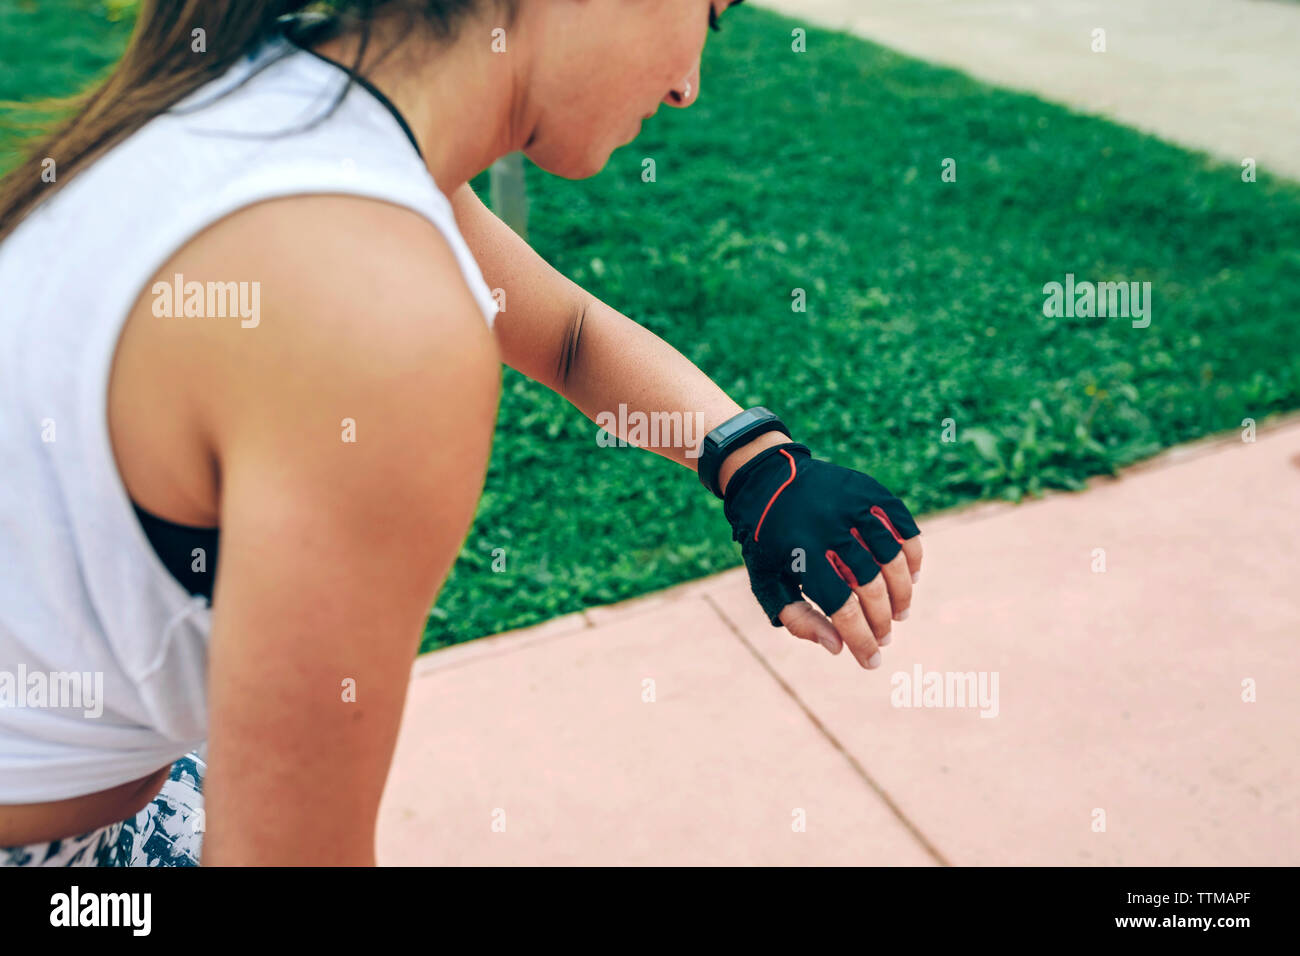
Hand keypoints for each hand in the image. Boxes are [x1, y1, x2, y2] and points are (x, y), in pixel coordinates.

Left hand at [722, 442, 922, 668]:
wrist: (767, 478)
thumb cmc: (768, 542)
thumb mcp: (767, 581)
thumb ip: (797, 619)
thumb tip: (838, 647)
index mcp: (801, 553)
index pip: (842, 607)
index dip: (861, 639)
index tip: (871, 661)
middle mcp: (829, 526)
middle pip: (871, 585)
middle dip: (882, 621)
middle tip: (885, 638)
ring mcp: (852, 505)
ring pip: (893, 558)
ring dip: (902, 593)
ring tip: (900, 613)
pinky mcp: (870, 490)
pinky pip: (903, 527)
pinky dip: (913, 555)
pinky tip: (911, 577)